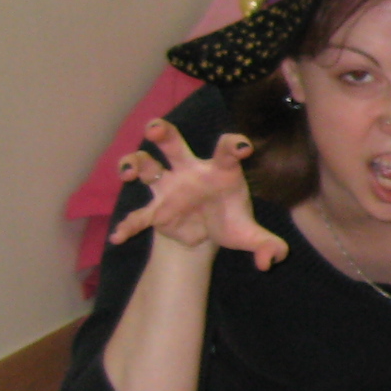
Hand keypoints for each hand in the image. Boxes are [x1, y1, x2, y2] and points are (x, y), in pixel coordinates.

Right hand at [109, 119, 287, 269]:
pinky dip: (128, 225)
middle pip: (174, 144)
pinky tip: (119, 237)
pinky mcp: (155, 209)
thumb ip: (267, 245)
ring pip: (147, 165)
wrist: (206, 233)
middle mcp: (190, 172)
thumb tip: (271, 261)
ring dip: (134, 163)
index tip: (243, 148)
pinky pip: (138, 215)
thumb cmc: (230, 221)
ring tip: (128, 173)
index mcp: (221, 171)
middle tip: (154, 129)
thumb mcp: (250, 235)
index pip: (227, 151)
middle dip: (163, 132)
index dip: (234, 145)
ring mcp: (169, 187)